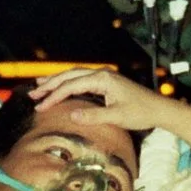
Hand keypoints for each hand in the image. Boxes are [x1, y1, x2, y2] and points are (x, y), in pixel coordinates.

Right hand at [26, 67, 170, 133]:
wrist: (158, 109)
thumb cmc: (140, 112)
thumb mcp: (117, 117)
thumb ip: (94, 116)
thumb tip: (72, 115)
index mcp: (102, 79)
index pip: (71, 86)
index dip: (54, 96)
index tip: (40, 107)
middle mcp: (101, 74)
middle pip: (69, 76)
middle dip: (49, 85)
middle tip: (32, 95)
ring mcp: (103, 77)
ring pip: (73, 76)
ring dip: (56, 82)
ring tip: (39, 86)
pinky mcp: (106, 83)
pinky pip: (81, 80)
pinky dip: (67, 83)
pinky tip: (60, 88)